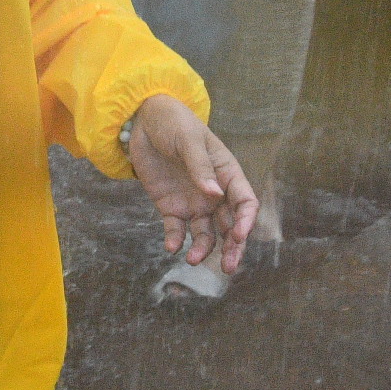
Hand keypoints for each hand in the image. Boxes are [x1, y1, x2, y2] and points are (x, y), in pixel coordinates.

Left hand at [124, 93, 256, 274]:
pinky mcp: (172, 208)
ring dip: (203, 249)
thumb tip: (214, 194)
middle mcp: (214, 194)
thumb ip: (200, 167)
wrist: (144, 121)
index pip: (245, 202)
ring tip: (192, 260)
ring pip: (206, 233)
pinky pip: (177, 230)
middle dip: (232, 248)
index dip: (246, 221)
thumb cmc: (174, 124)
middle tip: (228, 267)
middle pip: (230, 226)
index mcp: (227, 174)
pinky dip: (175, 240)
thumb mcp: (188, 140)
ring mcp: (194, 203)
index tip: (238, 235)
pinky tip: (172, 246)